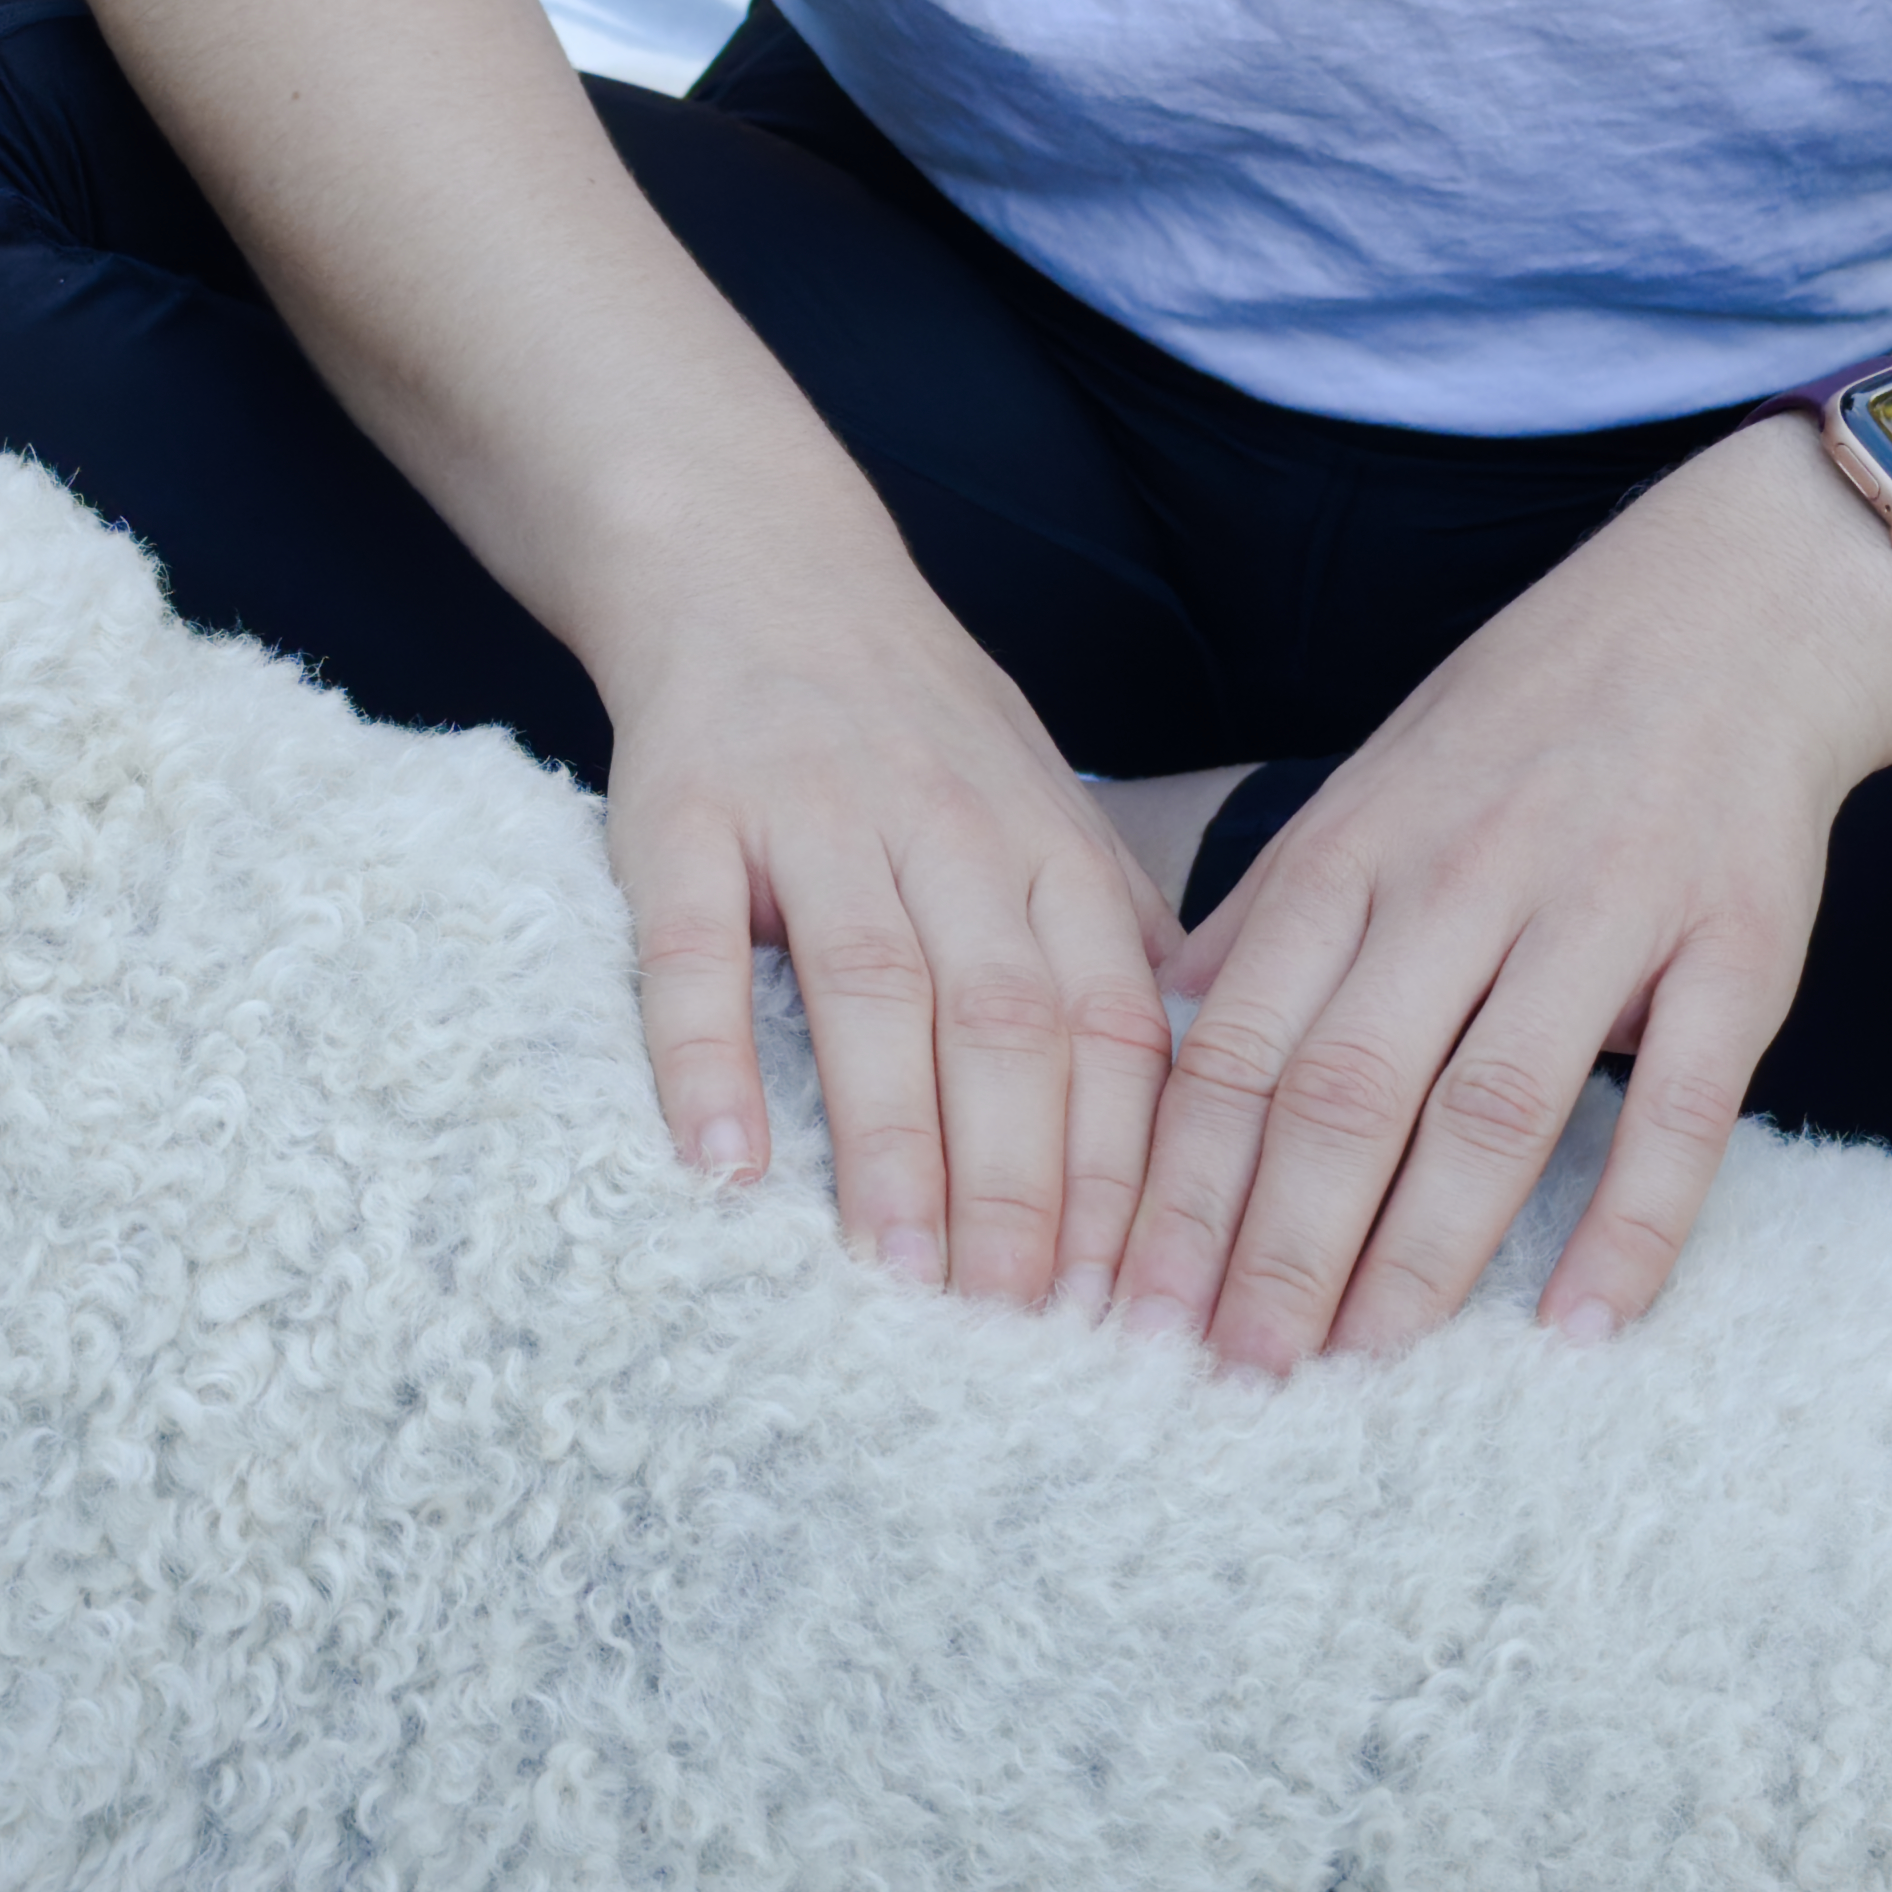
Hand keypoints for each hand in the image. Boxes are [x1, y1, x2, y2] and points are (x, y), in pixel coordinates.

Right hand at [598, 573, 1180, 1317]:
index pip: (1114, 1027)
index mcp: (1050, 845)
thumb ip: (1115, 946)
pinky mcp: (684, 815)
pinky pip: (695, 948)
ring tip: (894, 1278)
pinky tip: (720, 1168)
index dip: (1128, 1170)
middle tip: (1019, 1328)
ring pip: (873, 988)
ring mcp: (815, 815)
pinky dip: (708, 1060)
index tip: (1132, 1304)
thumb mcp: (1045, 812)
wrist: (753, 563)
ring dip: (890, 1142)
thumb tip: (1207, 1119)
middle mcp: (949, 828)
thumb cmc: (915, 729)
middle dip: (1023, 1184)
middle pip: (1008, 1021)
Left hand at [1120, 429, 1891, 1368]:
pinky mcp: (1736, 948)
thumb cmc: (1530, 721)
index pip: (1242, 1043)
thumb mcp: (1373, 790)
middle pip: (1347, 1089)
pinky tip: (1582, 1327)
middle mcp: (1467, 879)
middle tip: (1235, 1375)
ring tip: (1367, 1368)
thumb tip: (1156, 1037)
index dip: (1184, 1187)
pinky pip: (1680, 1108)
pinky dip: (1631, 1225)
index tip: (1138, 1306)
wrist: (1737, 610)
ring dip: (1423, 1255)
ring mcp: (1606, 911)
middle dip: (1279, 1248)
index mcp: (1358, 849)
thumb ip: (1273, 918)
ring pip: (1494, 1107)